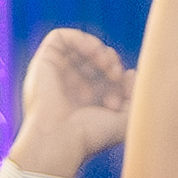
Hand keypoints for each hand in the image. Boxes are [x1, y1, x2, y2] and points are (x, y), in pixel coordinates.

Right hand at [13, 28, 131, 176]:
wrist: (61, 140)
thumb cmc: (90, 136)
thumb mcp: (123, 120)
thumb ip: (134, 96)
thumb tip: (131, 73)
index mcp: (83, 101)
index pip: (104, 75)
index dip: (118, 76)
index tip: (123, 89)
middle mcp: (68, 86)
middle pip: (93, 59)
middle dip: (110, 62)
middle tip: (115, 75)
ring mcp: (54, 74)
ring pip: (78, 47)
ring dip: (98, 50)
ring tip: (107, 64)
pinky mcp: (43, 63)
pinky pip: (59, 37)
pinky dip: (80, 38)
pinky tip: (94, 51)